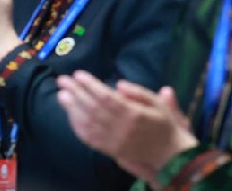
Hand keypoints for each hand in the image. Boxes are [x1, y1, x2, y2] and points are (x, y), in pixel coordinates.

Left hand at [57, 71, 197, 184]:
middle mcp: (121, 129)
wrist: (170, 155)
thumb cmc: (164, 125)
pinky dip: (77, 126)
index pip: (106, 97)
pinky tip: (70, 115)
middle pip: (92, 108)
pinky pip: (89, 139)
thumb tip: (119, 85)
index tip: (78, 74)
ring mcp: (114, 141)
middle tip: (63, 80)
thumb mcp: (158, 104)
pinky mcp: (110, 150)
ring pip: (88, 124)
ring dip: (72, 108)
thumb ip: (139, 92)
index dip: (90, 85)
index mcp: (134, 114)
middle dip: (75, 92)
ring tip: (61, 95)